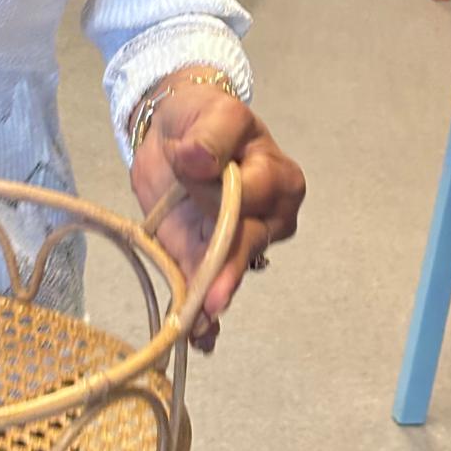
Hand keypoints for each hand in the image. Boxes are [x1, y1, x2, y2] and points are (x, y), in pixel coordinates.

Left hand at [128, 73, 304, 349]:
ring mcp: (237, 242)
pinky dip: (204, 316)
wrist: (173, 130)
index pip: (254, 192)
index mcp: (277, 177)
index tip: (189, 166)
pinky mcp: (204, 256)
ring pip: (230, 270)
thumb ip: (211, 135)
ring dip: (215, 297)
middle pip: (247, 242)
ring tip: (200, 325)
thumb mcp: (213, 112)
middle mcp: (267, 217)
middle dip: (228, 268)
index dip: (220, 188)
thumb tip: (199, 159)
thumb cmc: (204, 117)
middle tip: (214, 298)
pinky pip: (208, 288)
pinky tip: (198, 338)